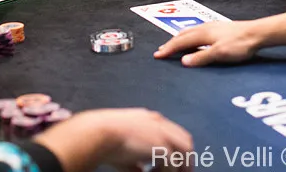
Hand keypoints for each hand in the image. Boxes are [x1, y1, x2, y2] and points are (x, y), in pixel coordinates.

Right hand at [36, 108, 191, 169]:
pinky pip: (173, 165)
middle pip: (185, 140)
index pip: (173, 132)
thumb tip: (142, 171)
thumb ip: (136, 159)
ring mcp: (162, 133)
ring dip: (181, 167)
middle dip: (186, 158)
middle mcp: (160, 123)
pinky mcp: (162, 145)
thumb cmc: (105, 139)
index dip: (176, 149)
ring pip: (185, 151)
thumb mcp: (124, 147)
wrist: (99, 133)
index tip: (174, 165)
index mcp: (150, 119)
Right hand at [153, 21, 262, 66]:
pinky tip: (194, 40)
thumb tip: (183, 61)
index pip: (180, 42)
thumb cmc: (239, 44)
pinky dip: (189, 37)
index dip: (168, 49)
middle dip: (170, 43)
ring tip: (173, 44)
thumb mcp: (219, 54)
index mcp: (202, 33)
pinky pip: (197, 31)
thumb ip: (201, 57)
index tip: (158, 55)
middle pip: (182, 35)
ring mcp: (211, 27)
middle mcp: (204, 27)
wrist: (257, 33)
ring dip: (179, 39)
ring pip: (189, 32)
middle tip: (161, 51)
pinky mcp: (218, 28)